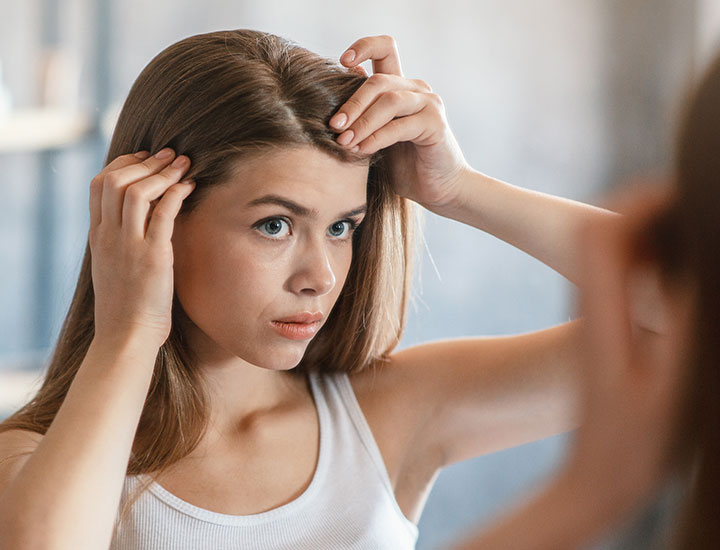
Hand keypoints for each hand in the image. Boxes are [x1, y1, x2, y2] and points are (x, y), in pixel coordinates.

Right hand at [88, 148, 194, 348]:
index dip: (122, 164)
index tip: (144, 158)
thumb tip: (139, 223)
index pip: (99, 184)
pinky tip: (190, 186)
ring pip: (136, 191)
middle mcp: (109, 236)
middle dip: (145, 161)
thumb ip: (120, 242)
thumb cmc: (126, 306)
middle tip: (170, 154)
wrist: (126, 336)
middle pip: (116, 180)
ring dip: (162, 172)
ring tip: (183, 164)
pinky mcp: (153, 257)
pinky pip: (163, 215)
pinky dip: (176, 194)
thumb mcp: (113, 267)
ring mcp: (129, 245)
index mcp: (98, 236)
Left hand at [330, 35, 469, 208]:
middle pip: (379, 80)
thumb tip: (331, 95)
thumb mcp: (374, 137)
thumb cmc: (404, 165)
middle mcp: (416, 89)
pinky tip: (362, 150)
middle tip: (334, 126)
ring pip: (389, 101)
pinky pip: (400, 125)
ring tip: (344, 142)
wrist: (438, 189)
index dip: (363, 47)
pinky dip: (377, 138)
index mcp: (400, 86)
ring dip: (362, 122)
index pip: (384, 48)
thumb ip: (360, 116)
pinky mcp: (435, 124)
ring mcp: (429, 104)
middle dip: (352, 103)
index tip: (341, 61)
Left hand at [565, 183, 688, 515]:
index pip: (602, 234)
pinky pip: (622, 280)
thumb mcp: (667, 388)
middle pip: (603, 234)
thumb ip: (678, 325)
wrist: (596, 477)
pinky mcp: (603, 332)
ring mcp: (594, 319)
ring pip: (612, 255)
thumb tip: (688, 270)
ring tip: (695, 233)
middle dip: (647, 210)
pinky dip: (650, 264)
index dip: (638, 203)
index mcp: (600, 315)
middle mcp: (590, 308)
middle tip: (695, 208)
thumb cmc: (634, 443)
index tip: (679, 192)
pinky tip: (681, 275)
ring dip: (650, 235)